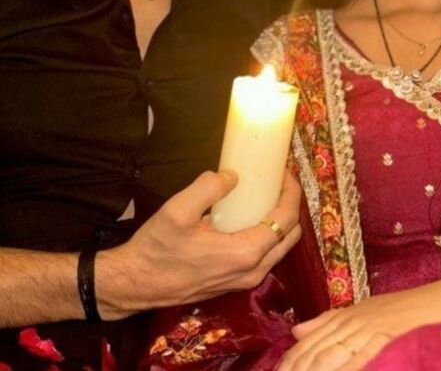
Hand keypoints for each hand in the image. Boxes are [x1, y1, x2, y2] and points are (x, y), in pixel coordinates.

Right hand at [95, 169, 301, 318]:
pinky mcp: (234, 282)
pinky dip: (267, 234)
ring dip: (280, 220)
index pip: (286, 219)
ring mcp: (244, 280)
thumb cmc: (157, 248)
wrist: (136, 283)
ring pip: (279, 248)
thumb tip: (232, 176)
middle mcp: (252, 271)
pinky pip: (265, 256)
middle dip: (290, 205)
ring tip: (266, 195)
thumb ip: (208, 187)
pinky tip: (250, 215)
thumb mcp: (178, 210)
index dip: (291, 192)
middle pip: (291, 236)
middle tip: (277, 181)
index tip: (283, 172)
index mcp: (245, 253)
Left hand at [278, 271, 440, 370]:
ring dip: (314, 366)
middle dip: (296, 367)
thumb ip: (331, 321)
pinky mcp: (388, 338)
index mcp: (348, 317)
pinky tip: (335, 369)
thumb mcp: (367, 312)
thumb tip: (295, 330)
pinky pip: (360, 358)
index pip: (310, 344)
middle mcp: (355, 321)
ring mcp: (371, 329)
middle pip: (315, 351)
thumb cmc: (410, 311)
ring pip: (332, 355)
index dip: (290, 362)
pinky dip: (346, 364)